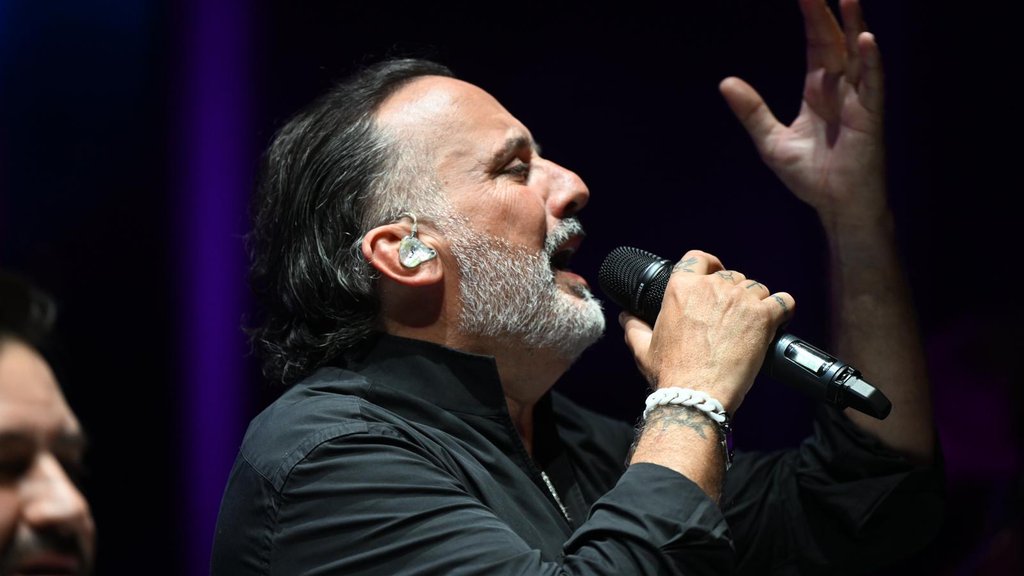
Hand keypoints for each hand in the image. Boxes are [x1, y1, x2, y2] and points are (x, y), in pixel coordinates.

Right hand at [619, 250, 793, 412]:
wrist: (696, 395)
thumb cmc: (671, 374)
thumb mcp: (643, 348)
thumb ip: (634, 327)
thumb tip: (627, 317)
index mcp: (681, 288)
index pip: (699, 258)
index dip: (710, 265)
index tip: (715, 275)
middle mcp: (711, 287)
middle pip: (731, 276)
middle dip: (733, 292)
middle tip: (732, 315)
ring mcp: (740, 300)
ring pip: (757, 288)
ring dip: (756, 302)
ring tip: (751, 324)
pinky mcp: (763, 318)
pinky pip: (784, 301)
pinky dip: (783, 308)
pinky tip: (778, 319)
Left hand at [720, 0, 886, 225]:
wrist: (835, 205)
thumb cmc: (810, 176)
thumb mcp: (770, 141)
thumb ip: (751, 111)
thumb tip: (725, 82)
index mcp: (817, 90)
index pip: (816, 45)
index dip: (811, 18)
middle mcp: (840, 89)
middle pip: (834, 42)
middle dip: (826, 14)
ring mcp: (858, 100)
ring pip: (856, 55)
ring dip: (854, 25)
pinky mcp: (870, 116)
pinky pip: (872, 84)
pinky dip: (870, 62)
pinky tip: (865, 39)